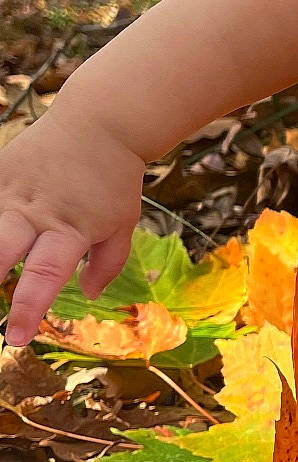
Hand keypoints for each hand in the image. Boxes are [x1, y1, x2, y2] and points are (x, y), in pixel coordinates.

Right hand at [0, 109, 145, 347]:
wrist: (101, 122)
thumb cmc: (113, 179)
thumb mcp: (122, 223)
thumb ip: (107, 263)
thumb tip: (86, 294)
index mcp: (70, 228)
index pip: (44, 276)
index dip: (27, 310)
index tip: (16, 339)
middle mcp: (34, 210)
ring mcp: (11, 189)